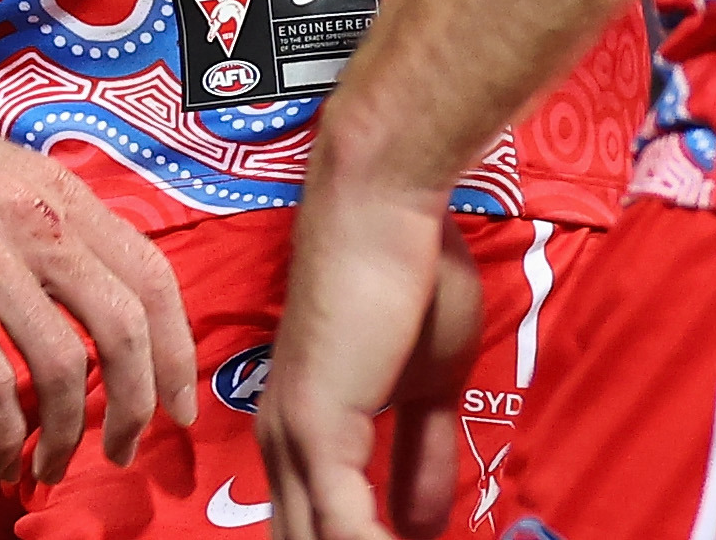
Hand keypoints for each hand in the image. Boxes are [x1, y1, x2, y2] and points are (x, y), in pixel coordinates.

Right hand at [0, 71, 198, 483]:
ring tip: (51, 466)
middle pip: (124, 326)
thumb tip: (92, 296)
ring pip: (63, 364)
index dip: (179, 350)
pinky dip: (4, 435)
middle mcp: (34, 219)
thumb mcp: (1, 172)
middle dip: (137, 405)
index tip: (179, 404)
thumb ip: (50, 226)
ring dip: (67, 433)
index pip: (153, 275)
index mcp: (58, 191)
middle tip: (126, 449)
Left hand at [259, 168, 479, 539]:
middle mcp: (284, 446)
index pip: (317, 530)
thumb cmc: (411, 277)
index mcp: (303, 436)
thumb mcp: (431, 387)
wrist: (384, 207)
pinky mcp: (314, 430)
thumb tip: (420, 530)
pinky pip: (343, 527)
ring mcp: (293, 440)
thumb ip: (422, 458)